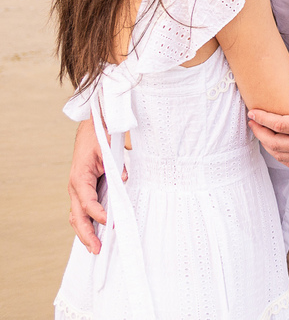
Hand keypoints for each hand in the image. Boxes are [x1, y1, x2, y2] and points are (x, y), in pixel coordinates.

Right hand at [68, 119, 117, 254]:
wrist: (92, 130)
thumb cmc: (99, 138)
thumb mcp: (108, 148)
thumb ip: (115, 165)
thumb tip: (124, 180)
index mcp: (79, 178)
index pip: (87, 202)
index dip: (99, 214)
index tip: (111, 223)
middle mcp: (75, 187)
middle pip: (78, 216)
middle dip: (87, 234)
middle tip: (97, 249)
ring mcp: (78, 191)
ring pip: (77, 217)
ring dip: (85, 233)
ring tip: (95, 248)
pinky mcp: (84, 191)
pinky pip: (82, 211)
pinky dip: (87, 224)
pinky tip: (95, 235)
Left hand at [248, 78, 288, 167]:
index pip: (280, 125)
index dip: (263, 119)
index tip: (253, 112)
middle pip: (274, 142)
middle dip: (259, 132)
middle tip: (252, 122)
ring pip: (279, 155)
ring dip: (266, 144)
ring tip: (260, 132)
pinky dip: (278, 154)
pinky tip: (274, 145)